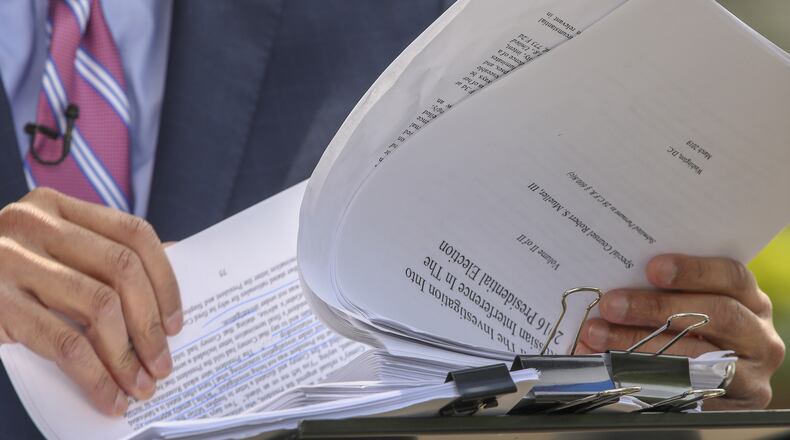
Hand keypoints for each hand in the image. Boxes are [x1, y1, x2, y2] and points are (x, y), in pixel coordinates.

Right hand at [0, 188, 182, 415]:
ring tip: (140, 384)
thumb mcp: (49, 253)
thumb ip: (99, 258)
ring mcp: (10, 260)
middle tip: (162, 364)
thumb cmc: (6, 276)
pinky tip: (108, 396)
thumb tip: (165, 292)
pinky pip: (63, 343)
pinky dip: (95, 376)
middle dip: (150, 324)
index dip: (164, 280)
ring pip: (99, 305)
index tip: (176, 322)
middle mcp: (34, 224)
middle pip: (122, 269)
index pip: (134, 233)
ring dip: (127, 355)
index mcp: (56, 206)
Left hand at [577, 254, 784, 408]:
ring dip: (639, 345)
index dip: (692, 271)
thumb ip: (667, 290)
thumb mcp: (691, 305)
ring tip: (597, 335)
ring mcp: (751, 377)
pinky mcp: (731, 408)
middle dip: (656, 308)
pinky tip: (609, 367)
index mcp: (752, 302)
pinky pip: (684, 392)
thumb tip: (617, 276)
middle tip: (611, 305)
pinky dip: (641, 378)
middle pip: (715, 315)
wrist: (709, 385)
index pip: (732, 277)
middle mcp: (759, 338)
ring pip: (697, 358)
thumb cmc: (691, 330)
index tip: (652, 268)